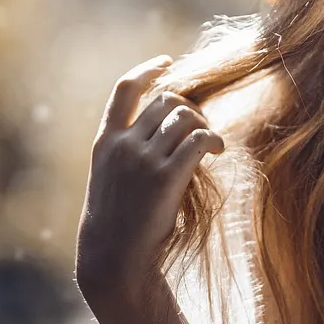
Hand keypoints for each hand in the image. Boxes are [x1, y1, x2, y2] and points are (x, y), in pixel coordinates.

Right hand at [75, 55, 225, 304]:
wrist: (113, 260)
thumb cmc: (119, 223)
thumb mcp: (112, 179)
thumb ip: (129, 150)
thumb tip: (170, 125)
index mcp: (106, 142)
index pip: (125, 90)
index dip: (148, 70)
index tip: (168, 62)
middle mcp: (123, 145)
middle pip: (166, 101)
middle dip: (190, 108)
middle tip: (202, 129)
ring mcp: (142, 160)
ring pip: (184, 116)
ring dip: (204, 125)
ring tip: (210, 145)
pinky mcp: (164, 177)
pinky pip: (198, 139)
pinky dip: (212, 140)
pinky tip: (217, 152)